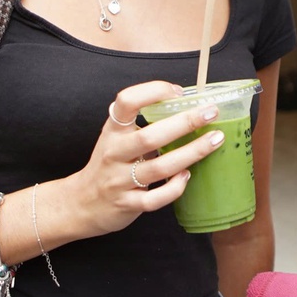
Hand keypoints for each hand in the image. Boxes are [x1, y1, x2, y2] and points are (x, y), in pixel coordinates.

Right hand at [70, 80, 222, 236]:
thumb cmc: (109, 164)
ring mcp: (119, 180)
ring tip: (214, 140)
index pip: (126, 101)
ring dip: (191, 153)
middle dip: (184, 123)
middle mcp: (114, 152)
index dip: (154, 91)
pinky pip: (155, 199)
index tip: (179, 92)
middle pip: (150, 136)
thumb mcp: (117, 138)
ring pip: (159, 167)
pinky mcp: (127, 204)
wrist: (81, 203)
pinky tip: (187, 176)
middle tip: (211, 112)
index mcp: (113, 130)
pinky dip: (174, 188)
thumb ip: (144, 126)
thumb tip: (188, 110)